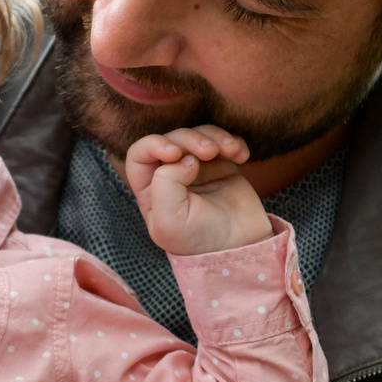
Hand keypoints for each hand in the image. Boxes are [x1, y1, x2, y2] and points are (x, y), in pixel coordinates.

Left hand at [124, 126, 270, 256]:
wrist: (241, 247)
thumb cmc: (200, 239)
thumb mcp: (171, 221)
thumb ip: (165, 186)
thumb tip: (183, 158)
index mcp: (150, 190)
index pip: (139, 155)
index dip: (153, 144)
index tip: (175, 153)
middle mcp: (170, 175)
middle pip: (172, 140)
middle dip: (190, 139)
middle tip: (209, 152)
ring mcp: (196, 168)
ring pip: (198, 135)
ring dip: (214, 137)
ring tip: (230, 150)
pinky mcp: (221, 165)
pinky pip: (223, 141)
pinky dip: (233, 142)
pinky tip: (242, 156)